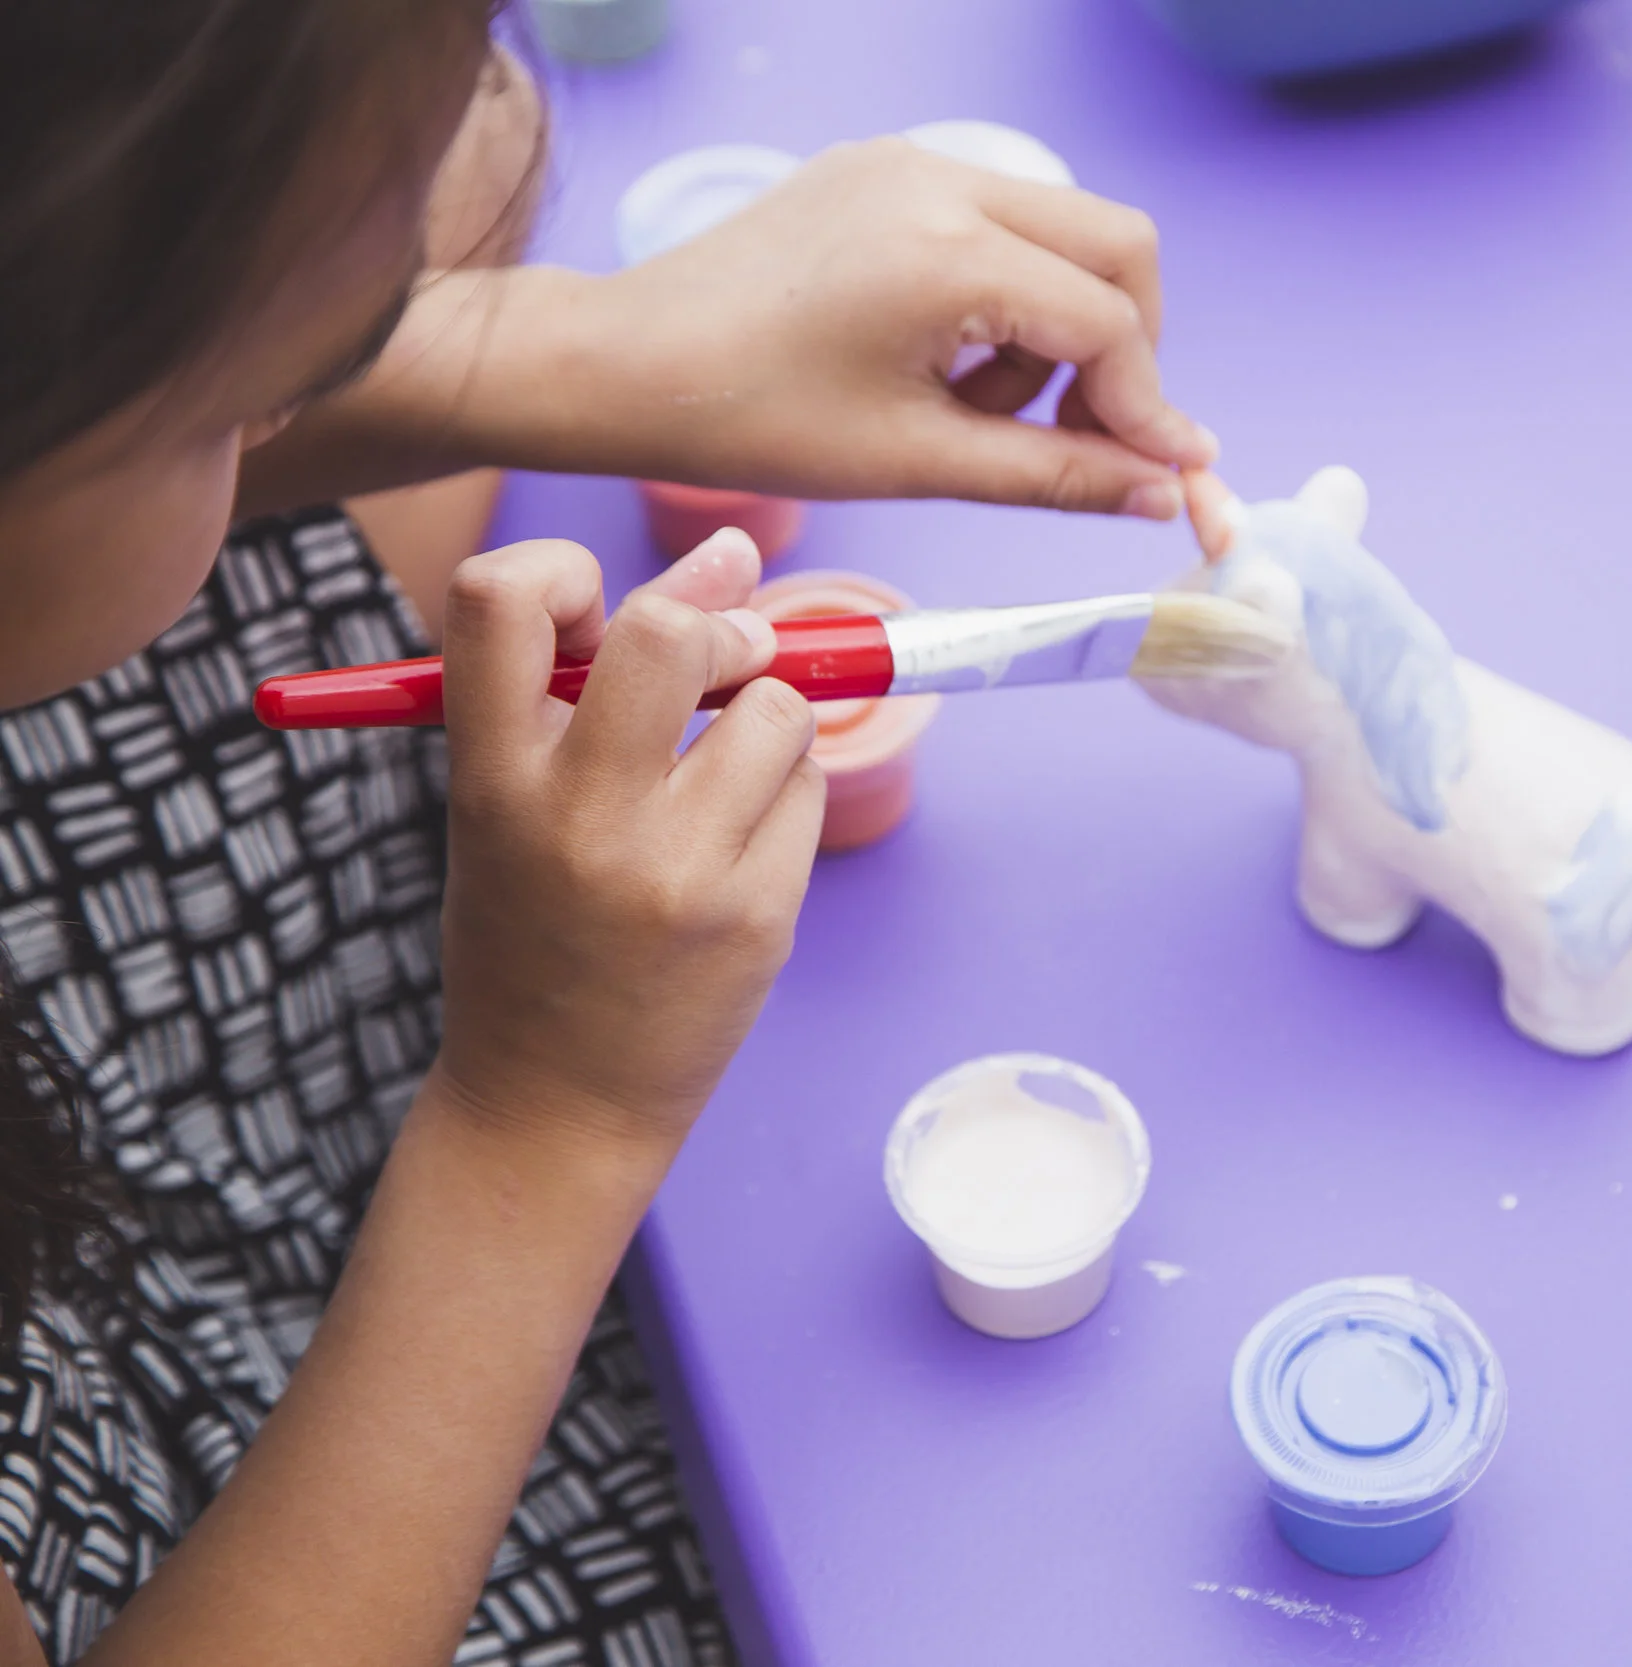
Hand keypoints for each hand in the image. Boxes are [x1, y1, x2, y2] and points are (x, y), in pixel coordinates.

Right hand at [429, 527, 822, 1154]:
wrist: (554, 1107)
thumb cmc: (535, 931)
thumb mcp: (515, 805)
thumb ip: (598, 673)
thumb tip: (733, 551)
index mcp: (491, 780)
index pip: (494, 598)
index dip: (561, 569)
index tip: (598, 610)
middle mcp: (580, 819)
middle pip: (670, 633)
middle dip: (715, 628)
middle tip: (721, 665)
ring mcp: (676, 872)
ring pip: (774, 710)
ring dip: (766, 722)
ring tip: (718, 786)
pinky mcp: (757, 916)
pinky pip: (809, 789)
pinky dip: (788, 797)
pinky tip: (738, 852)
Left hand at [581, 137, 1216, 518]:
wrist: (625, 363)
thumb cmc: (751, 418)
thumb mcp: (918, 461)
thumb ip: (1055, 473)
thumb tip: (1158, 492)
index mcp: (947, 253)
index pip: (1108, 323)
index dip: (1145, 407)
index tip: (1157, 478)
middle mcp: (941, 181)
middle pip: (1118, 246)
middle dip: (1125, 347)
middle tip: (1078, 431)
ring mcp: (912, 163)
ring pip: (1065, 228)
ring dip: (1061, 322)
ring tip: (979, 402)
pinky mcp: (886, 169)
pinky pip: (999, 217)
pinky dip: (1009, 290)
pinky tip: (946, 354)